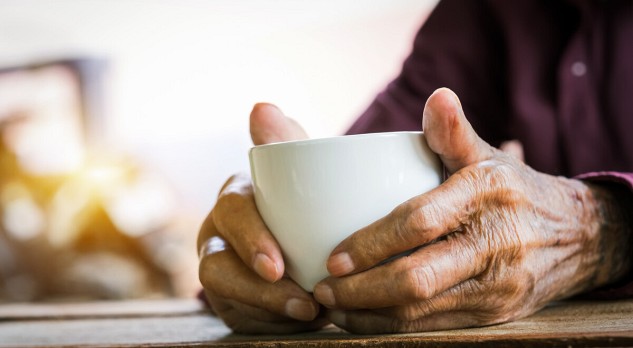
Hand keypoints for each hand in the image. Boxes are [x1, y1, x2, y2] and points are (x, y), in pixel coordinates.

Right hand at [198, 103, 327, 333]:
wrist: (316, 240)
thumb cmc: (309, 202)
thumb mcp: (305, 174)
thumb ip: (287, 143)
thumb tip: (262, 106)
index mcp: (238, 198)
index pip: (232, 212)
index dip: (250, 239)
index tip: (278, 265)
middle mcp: (220, 234)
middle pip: (215, 264)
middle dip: (255, 288)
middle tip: (303, 303)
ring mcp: (222, 271)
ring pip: (225, 297)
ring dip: (267, 311)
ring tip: (311, 317)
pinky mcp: (232, 303)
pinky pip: (241, 319)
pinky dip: (271, 324)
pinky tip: (305, 324)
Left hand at [313, 88, 632, 332]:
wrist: (580, 236)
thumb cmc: (515, 191)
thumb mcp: (489, 157)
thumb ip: (454, 132)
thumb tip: (437, 96)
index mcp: (486, 194)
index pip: (419, 223)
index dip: (371, 244)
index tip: (333, 258)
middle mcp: (495, 243)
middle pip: (417, 278)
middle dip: (362, 290)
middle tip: (323, 287)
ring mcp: (498, 285)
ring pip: (423, 311)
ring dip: (370, 314)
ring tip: (333, 306)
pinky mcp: (497, 313)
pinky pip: (437, 327)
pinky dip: (395, 327)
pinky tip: (366, 319)